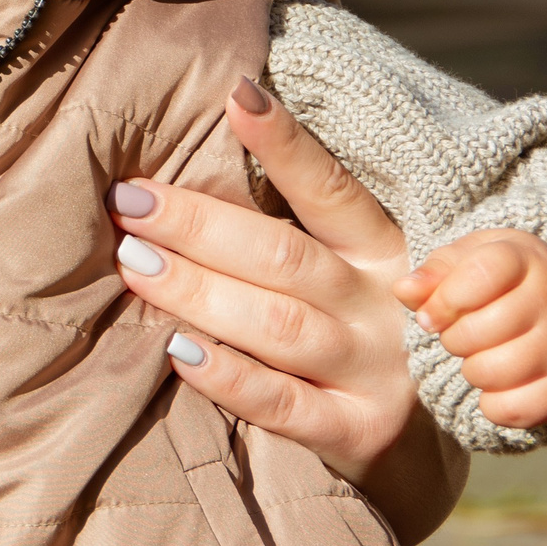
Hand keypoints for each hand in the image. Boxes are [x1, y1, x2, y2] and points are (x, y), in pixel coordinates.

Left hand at [105, 75, 463, 545]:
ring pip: (279, 324)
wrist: (417, 451)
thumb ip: (292, 229)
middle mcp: (384, 306)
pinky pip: (283, 404)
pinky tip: (176, 350)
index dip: (286, 143)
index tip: (237, 94)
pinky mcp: (357, 434)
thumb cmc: (354, 339)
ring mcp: (375, 373)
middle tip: (129, 202)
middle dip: (200, 225)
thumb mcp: (349, 275)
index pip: (331, 189)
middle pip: (285, 257)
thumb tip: (199, 159)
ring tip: (133, 263)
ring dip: (199, 290)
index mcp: (382, 252)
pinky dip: (228, 376)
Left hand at [395, 230, 546, 428]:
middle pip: (476, 331)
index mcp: (527, 258)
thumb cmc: (492, 281)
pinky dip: (491, 405)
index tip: (430, 316)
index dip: (444, 301)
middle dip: (453, 338)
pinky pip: (512, 409)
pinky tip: (497, 384)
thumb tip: (404, 289)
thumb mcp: (462, 262)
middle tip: (464, 334)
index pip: (479, 276)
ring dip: (471, 370)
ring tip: (482, 354)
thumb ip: (431, 274)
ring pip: (490, 372)